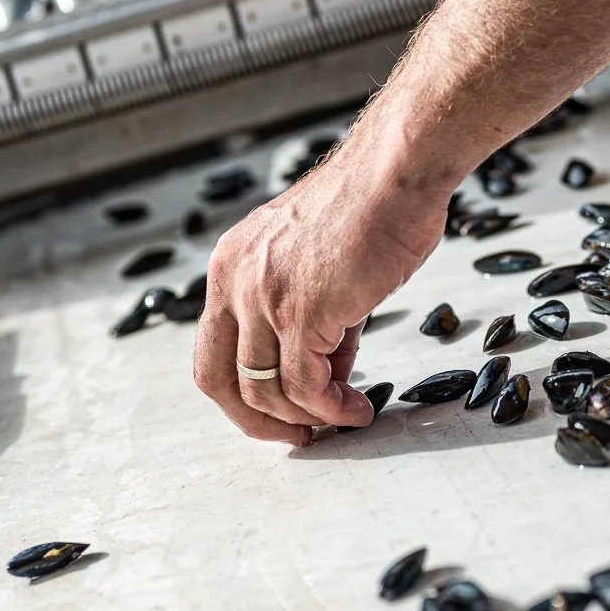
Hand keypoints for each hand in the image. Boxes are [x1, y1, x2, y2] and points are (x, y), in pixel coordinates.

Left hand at [193, 138, 449, 443]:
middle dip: (256, 420)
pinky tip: (357, 406)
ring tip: (347, 416)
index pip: (214, 349)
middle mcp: (234, 281)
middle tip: (299, 436)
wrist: (395, 173)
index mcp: (232, 265)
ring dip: (308, 417)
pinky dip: (331, 407)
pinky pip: (305, 384)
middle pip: (219, 379)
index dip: (241, 392)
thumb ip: (313, 317)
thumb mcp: (321, 264)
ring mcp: (263, 297)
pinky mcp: (300, 312)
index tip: (278, 413)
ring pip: (265, 389)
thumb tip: (326, 370)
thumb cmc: (373, 206)